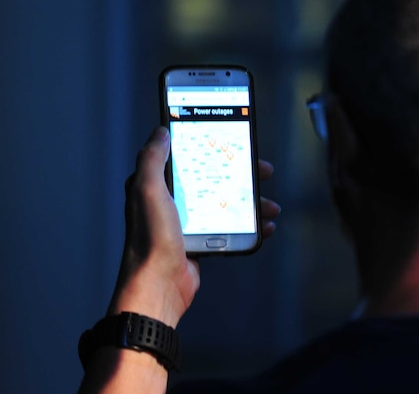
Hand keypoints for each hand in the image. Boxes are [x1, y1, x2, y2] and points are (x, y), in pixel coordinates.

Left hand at [80, 127, 279, 392]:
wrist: (158, 286)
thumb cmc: (150, 238)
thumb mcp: (147, 190)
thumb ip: (152, 159)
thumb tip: (161, 132)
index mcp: (157, 186)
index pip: (188, 158)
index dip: (211, 148)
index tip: (235, 142)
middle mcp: (172, 202)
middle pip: (215, 179)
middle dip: (242, 175)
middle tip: (263, 171)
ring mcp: (189, 223)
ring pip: (227, 203)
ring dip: (252, 203)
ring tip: (270, 206)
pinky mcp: (201, 242)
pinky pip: (231, 228)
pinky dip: (250, 226)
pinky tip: (265, 227)